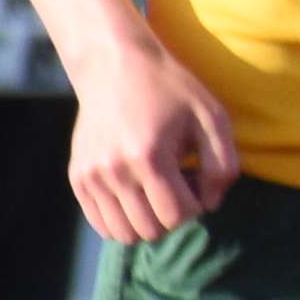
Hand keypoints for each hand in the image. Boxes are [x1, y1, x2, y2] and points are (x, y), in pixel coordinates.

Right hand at [67, 29, 236, 242]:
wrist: (115, 66)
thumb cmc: (172, 90)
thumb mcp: (212, 118)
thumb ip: (222, 166)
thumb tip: (209, 205)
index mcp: (149, 156)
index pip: (176, 216)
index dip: (196, 207)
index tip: (197, 181)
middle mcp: (114, 170)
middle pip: (150, 230)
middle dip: (173, 216)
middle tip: (179, 185)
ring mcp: (91, 176)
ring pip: (123, 233)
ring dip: (148, 221)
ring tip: (158, 190)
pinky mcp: (78, 177)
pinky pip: (101, 224)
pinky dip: (123, 219)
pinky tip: (138, 193)